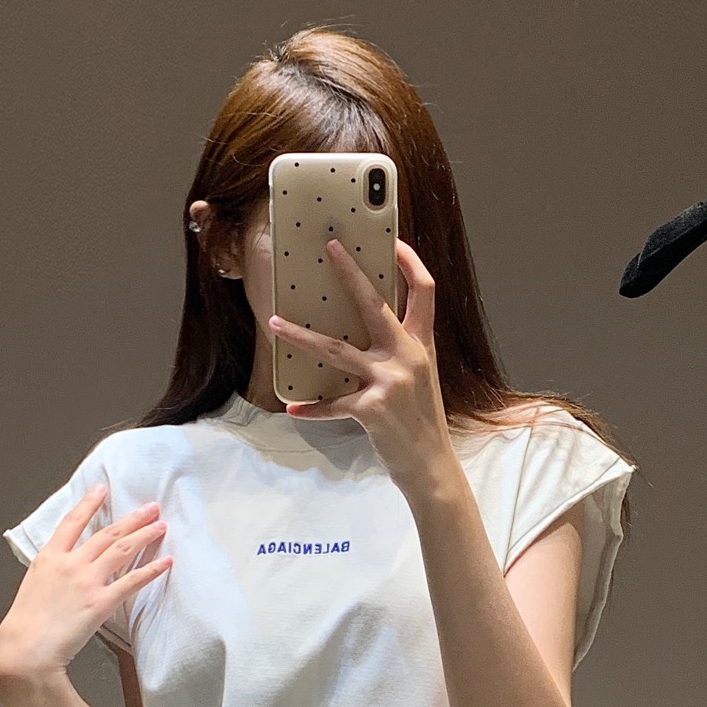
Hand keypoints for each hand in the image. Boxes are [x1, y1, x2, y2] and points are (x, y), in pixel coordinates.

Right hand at [0, 487, 169, 679]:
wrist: (24, 650)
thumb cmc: (25, 626)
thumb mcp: (33, 587)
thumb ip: (52, 573)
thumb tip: (65, 569)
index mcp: (49, 558)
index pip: (72, 522)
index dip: (89, 503)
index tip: (102, 488)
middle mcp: (70, 564)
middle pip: (107, 533)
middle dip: (132, 518)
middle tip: (151, 507)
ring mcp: (86, 581)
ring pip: (122, 550)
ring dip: (144, 535)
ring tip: (160, 525)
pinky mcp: (100, 602)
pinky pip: (132, 581)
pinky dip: (151, 570)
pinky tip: (165, 562)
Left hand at [267, 238, 456, 495]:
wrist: (432, 465)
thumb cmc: (421, 421)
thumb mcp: (420, 377)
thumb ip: (400, 351)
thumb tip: (367, 330)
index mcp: (422, 344)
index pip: (424, 291)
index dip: (411, 262)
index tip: (394, 242)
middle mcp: (408, 356)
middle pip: (376, 304)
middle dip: (350, 273)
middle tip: (330, 249)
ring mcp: (390, 381)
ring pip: (337, 349)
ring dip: (301, 336)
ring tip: (275, 323)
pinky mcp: (372, 409)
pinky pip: (333, 405)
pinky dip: (313, 408)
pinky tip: (294, 408)